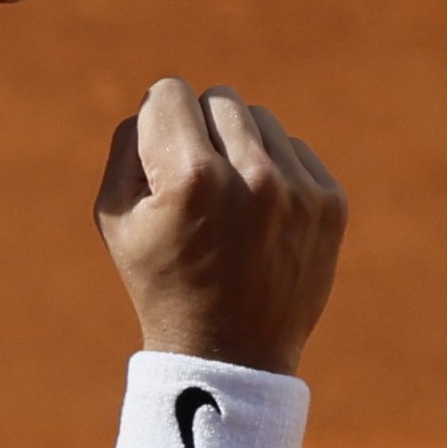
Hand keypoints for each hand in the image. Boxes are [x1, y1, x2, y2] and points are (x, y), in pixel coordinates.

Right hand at [95, 78, 345, 373]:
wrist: (231, 354)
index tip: (161, 157)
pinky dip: (275, 174)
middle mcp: (250, 176)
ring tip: (229, 205)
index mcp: (190, 178)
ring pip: (260, 120)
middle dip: (200, 132)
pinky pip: (294, 150)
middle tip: (195, 186)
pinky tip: (261, 220)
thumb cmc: (162, 281)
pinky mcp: (331, 203)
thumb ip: (129, 144)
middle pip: (219, 99)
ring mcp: (298, 190)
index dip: (157, 122)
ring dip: (240, 149)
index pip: (170, 92)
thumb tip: (163, 102)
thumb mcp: (116, 217)